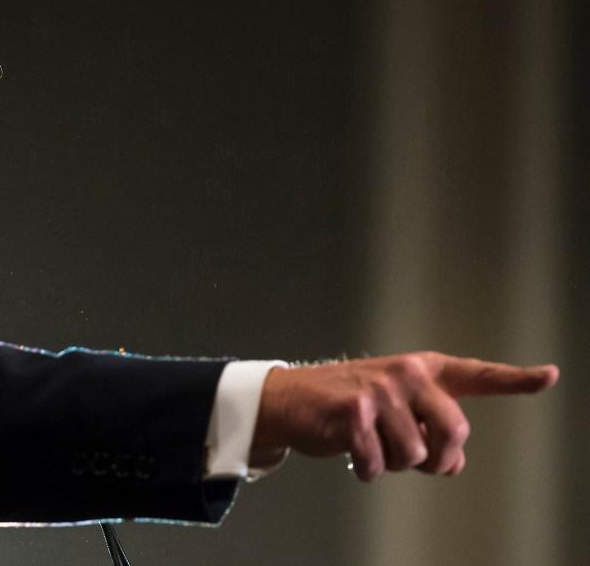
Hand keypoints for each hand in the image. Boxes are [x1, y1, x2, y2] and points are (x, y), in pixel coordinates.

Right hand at [252, 352, 557, 481]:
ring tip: (374, 447)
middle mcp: (406, 374)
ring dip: (395, 465)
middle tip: (418, 461)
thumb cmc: (350, 405)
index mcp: (423, 370)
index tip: (549, 376)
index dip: (515, 379)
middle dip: (438, 460)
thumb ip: (432, 428)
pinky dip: (367, 471)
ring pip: (415, 456)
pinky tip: (353, 455)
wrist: (291, 399)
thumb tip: (453, 465)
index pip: (476, 375)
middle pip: (454, 432)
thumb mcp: (396, 410)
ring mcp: (380, 390)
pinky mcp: (353, 412)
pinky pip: (379, 464)